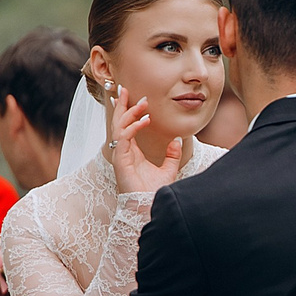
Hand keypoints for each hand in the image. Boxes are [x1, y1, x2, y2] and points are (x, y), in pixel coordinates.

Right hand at [106, 82, 186, 198]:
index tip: (134, 97)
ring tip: (142, 102)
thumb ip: (172, 155)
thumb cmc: (154, 192)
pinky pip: (124, 138)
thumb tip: (176, 140)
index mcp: (131, 152)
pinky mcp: (120, 160)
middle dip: (121, 105)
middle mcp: (123, 152)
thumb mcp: (168, 170)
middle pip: (118, 123)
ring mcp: (120, 155)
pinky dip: (133, 127)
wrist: (149, 207)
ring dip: (129, 112)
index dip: (128, 111)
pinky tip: (146, 121)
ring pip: (119, 127)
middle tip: (125, 88)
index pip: (125, 126)